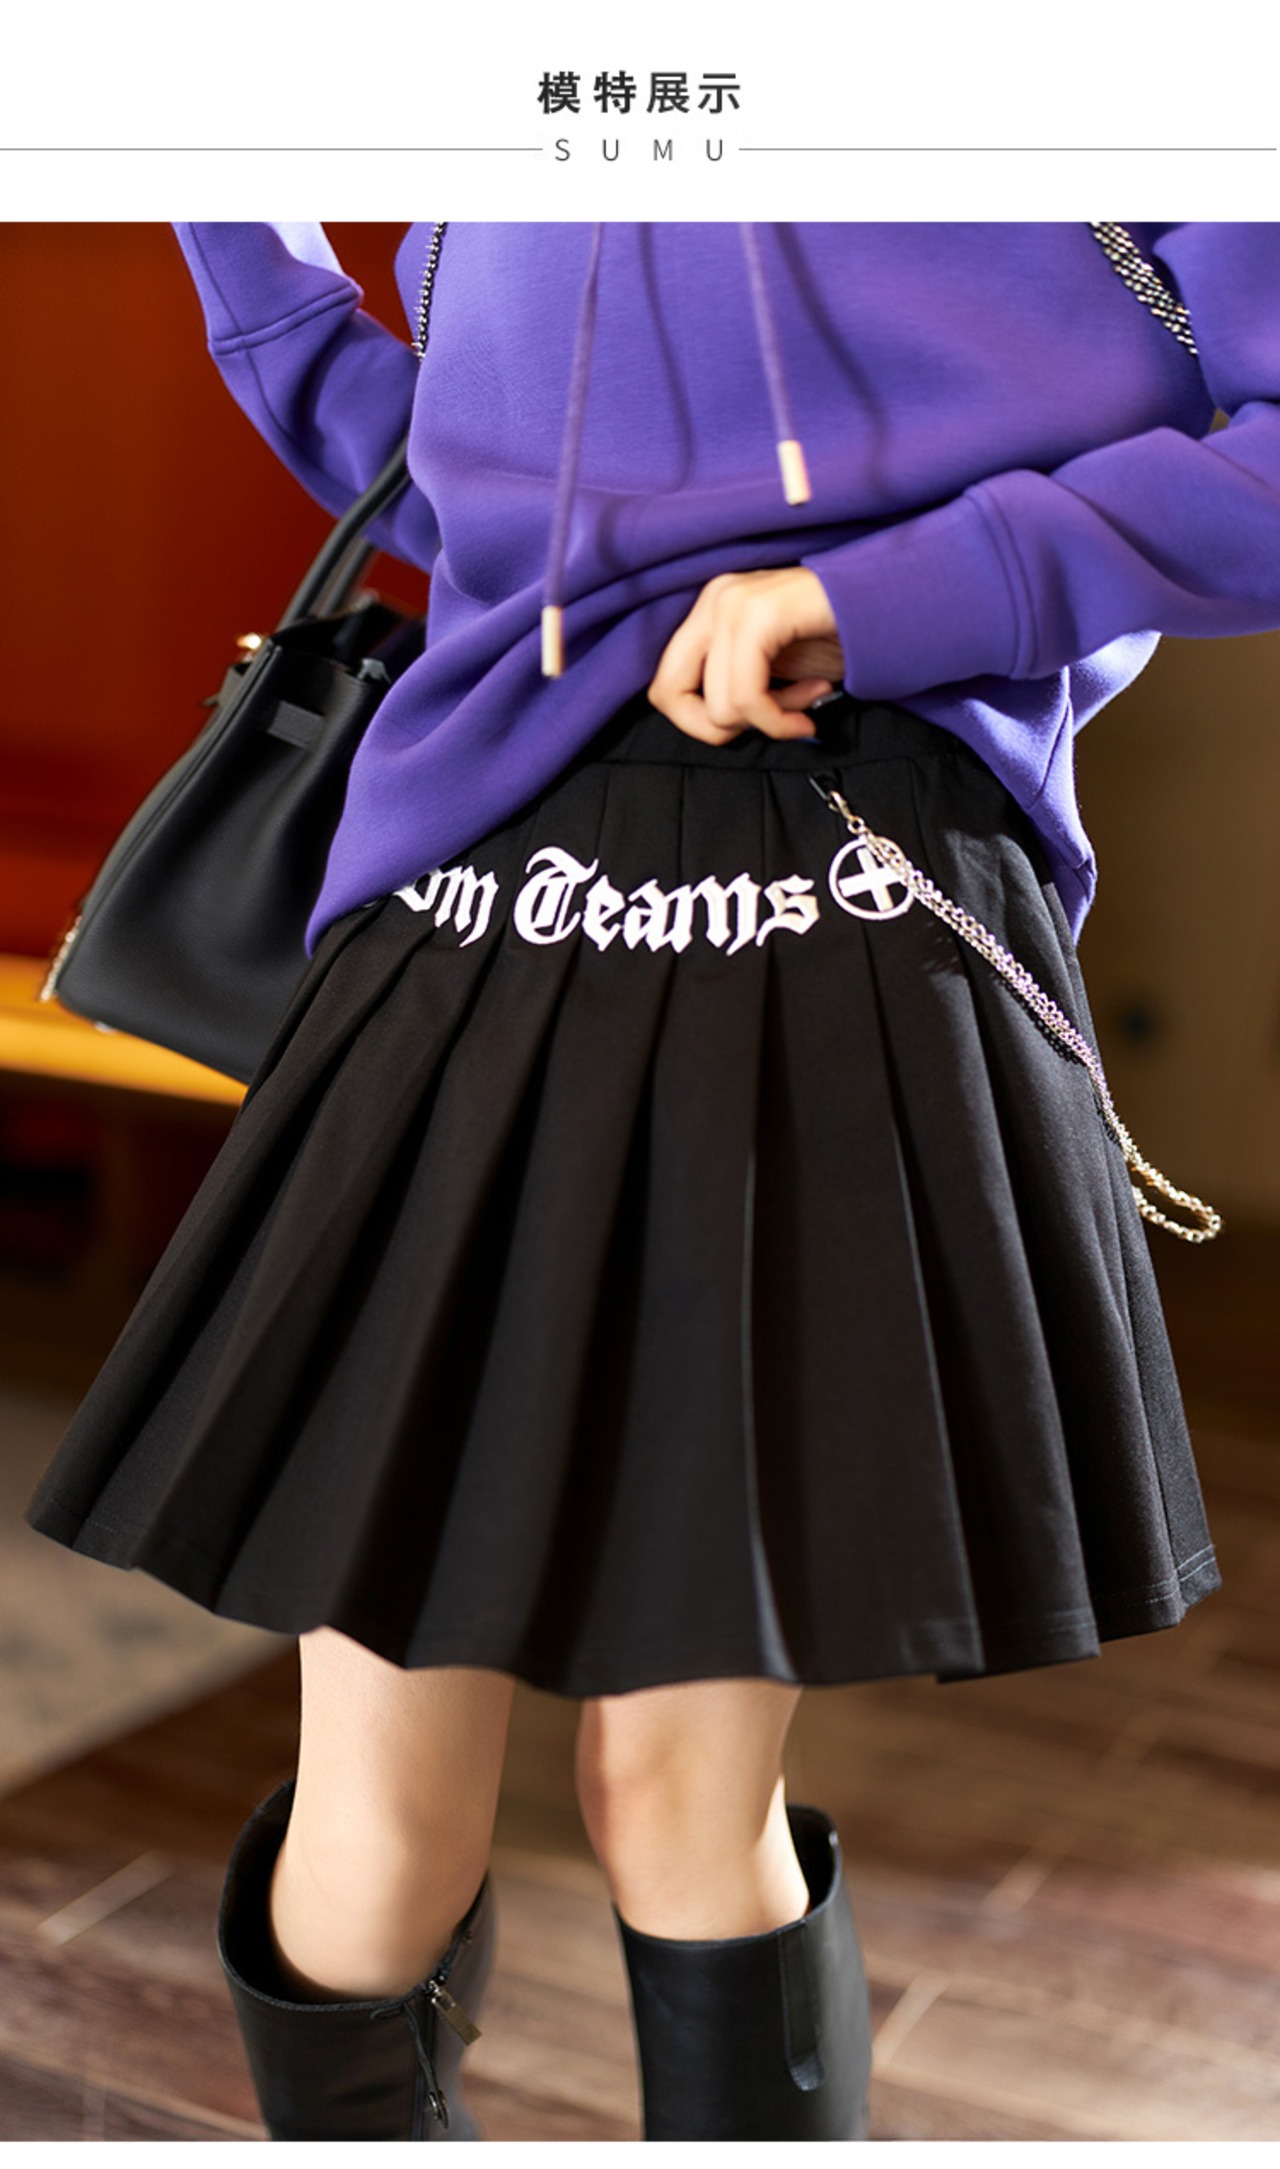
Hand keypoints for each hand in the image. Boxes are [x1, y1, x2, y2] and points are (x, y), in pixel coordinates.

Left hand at [647, 567, 845, 744]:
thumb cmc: (839, 636)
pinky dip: (779, 721)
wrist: (895, 602)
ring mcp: (733, 603)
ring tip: (807, 699)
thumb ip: (734, 687)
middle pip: (667, 695)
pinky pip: (747, 698)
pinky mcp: (758, 615)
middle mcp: (714, 600)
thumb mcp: (774, 670)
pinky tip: (813, 703)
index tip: (756, 719)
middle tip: (771, 722)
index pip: (664, 685)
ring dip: (768, 722)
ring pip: (717, 707)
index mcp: (710, 611)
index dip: (702, 722)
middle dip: (717, 729)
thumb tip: (714, 724)